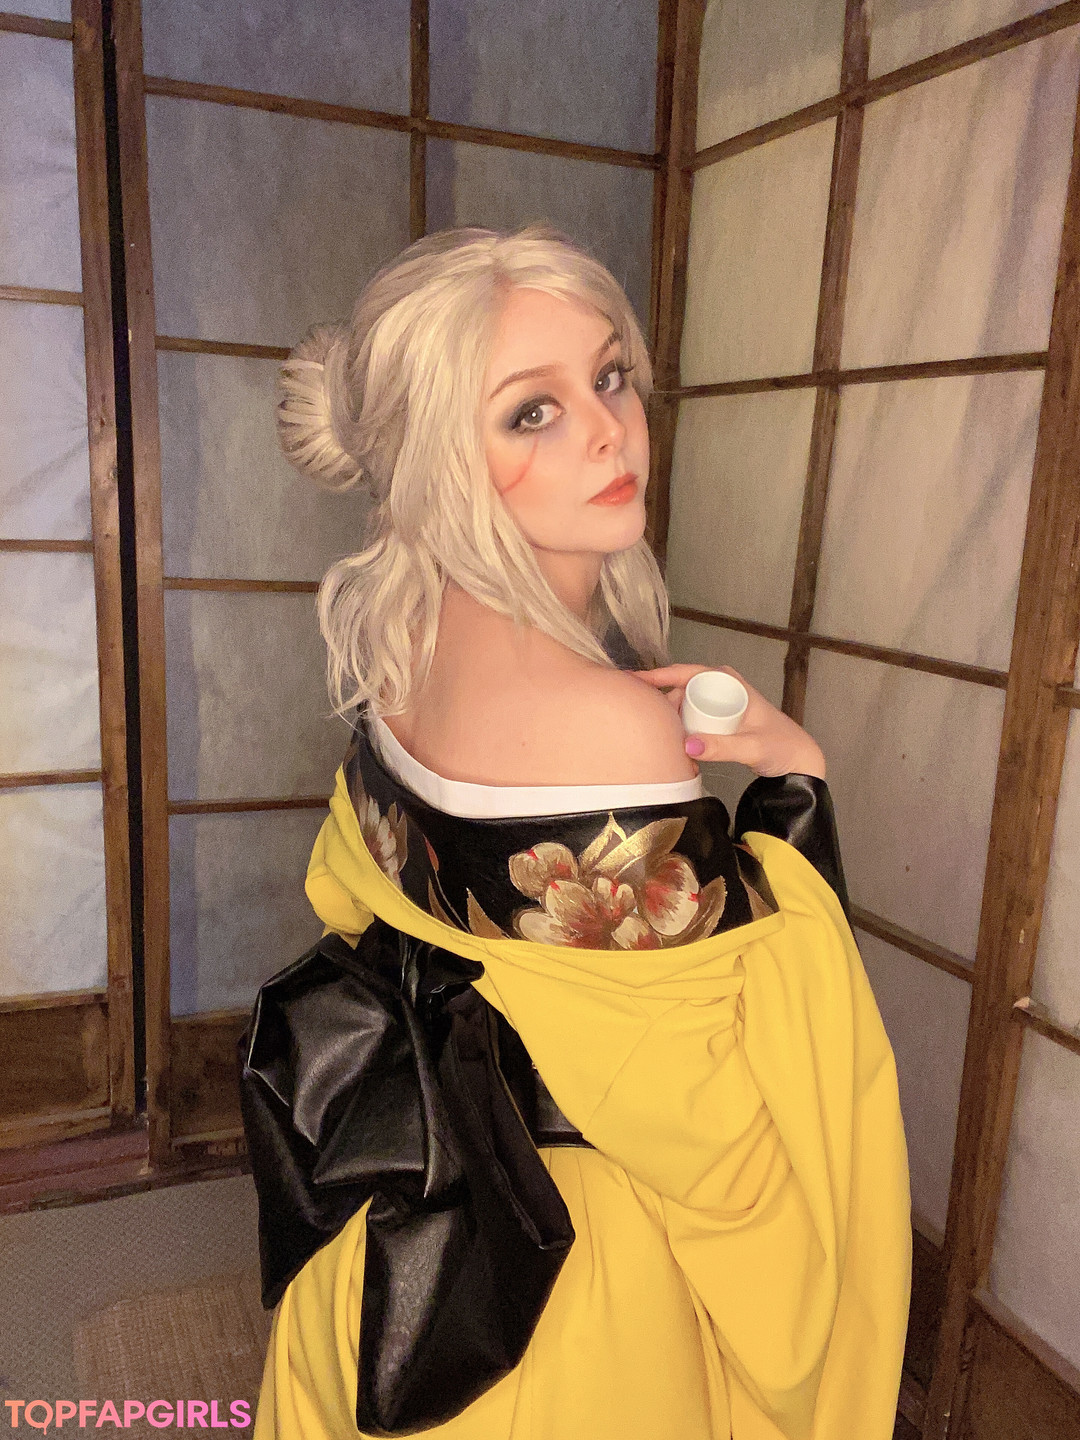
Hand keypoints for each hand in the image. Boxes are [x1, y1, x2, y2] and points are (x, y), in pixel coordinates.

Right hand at [634, 663, 825, 778]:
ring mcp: (717, 701)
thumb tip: (685, 746)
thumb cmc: (780, 747)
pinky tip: (670, 743)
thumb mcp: (751, 747)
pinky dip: (678, 728)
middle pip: (677, 690)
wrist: (796, 760)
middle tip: (645, 727)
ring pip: (681, 706)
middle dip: (659, 705)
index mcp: (728, 681)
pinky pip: (688, 718)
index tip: (630, 681)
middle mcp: (720, 685)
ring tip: (656, 739)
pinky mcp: (716, 718)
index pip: (684, 673)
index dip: (656, 676)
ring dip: (668, 720)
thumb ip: (723, 748)